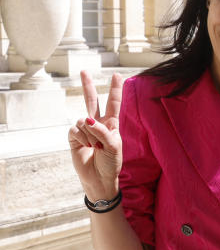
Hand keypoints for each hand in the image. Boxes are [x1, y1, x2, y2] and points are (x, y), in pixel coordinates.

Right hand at [69, 71, 122, 201]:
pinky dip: (82, 138)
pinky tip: (87, 147)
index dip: (115, 89)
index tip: (117, 75)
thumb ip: (102, 131)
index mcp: (111, 124)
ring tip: (96, 147)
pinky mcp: (73, 137)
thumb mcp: (113, 146)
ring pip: (83, 120)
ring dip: (91, 135)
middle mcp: (97, 124)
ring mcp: (84, 130)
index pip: (113, 103)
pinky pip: (75, 130)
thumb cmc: (111, 163)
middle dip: (87, 86)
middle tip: (83, 71)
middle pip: (91, 101)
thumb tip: (87, 119)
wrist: (99, 178)